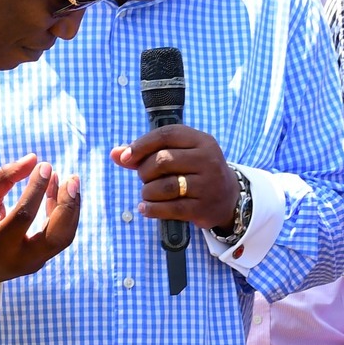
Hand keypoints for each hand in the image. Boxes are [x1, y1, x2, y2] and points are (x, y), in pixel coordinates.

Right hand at [0, 154, 80, 288]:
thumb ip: (4, 179)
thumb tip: (34, 159)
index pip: (25, 216)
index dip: (37, 189)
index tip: (45, 166)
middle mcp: (19, 259)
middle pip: (57, 235)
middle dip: (68, 205)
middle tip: (72, 178)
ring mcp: (33, 264)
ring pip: (64, 237)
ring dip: (70, 207)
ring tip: (70, 180)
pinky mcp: (40, 261)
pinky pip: (59, 237)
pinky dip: (63, 214)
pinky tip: (60, 191)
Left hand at [110, 125, 239, 229]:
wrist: (228, 198)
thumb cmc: (195, 171)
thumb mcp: (178, 155)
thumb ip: (146, 153)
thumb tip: (115, 153)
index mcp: (201, 140)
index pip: (165, 135)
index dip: (141, 145)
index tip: (125, 158)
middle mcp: (207, 159)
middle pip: (163, 160)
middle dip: (144, 171)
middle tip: (144, 178)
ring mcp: (208, 184)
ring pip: (165, 186)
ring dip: (148, 191)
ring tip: (147, 194)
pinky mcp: (204, 207)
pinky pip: (171, 208)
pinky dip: (152, 209)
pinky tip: (145, 208)